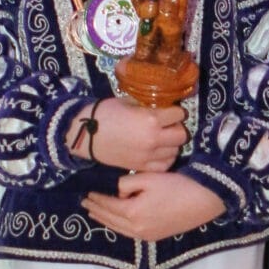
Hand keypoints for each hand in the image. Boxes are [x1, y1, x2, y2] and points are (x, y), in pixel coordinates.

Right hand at [71, 96, 186, 171]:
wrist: (86, 135)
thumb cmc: (105, 113)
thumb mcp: (128, 102)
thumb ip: (147, 104)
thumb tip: (161, 105)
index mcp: (151, 119)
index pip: (179, 114)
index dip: (175, 111)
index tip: (168, 111)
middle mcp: (154, 139)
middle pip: (182, 135)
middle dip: (176, 127)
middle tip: (167, 125)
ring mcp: (148, 155)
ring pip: (175, 151)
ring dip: (171, 144)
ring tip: (162, 139)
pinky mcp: (141, 166)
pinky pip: (164, 165)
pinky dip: (165, 159)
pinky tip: (158, 152)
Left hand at [83, 171, 224, 240]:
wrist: (204, 201)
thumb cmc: (177, 186)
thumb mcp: (150, 178)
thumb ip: (127, 183)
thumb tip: (117, 189)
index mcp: (132, 212)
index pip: (108, 205)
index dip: (96, 198)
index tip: (86, 192)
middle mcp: (136, 228)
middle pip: (110, 219)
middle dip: (96, 210)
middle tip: (84, 203)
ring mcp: (146, 235)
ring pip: (119, 229)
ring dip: (105, 221)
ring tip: (94, 213)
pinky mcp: (155, 236)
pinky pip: (129, 233)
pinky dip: (118, 227)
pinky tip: (116, 223)